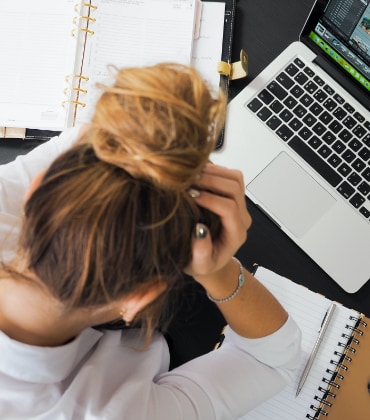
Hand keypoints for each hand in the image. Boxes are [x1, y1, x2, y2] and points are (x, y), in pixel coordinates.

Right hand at [185, 163, 250, 281]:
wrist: (211, 260)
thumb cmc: (204, 264)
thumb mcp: (199, 265)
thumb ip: (201, 253)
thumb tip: (199, 230)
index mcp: (236, 233)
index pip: (229, 208)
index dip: (210, 199)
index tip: (190, 196)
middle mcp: (241, 217)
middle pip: (234, 188)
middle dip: (211, 180)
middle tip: (188, 181)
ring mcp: (239, 205)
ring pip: (235, 178)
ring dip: (213, 172)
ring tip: (191, 175)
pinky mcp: (233, 196)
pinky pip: (229, 176)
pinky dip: (213, 170)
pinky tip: (196, 174)